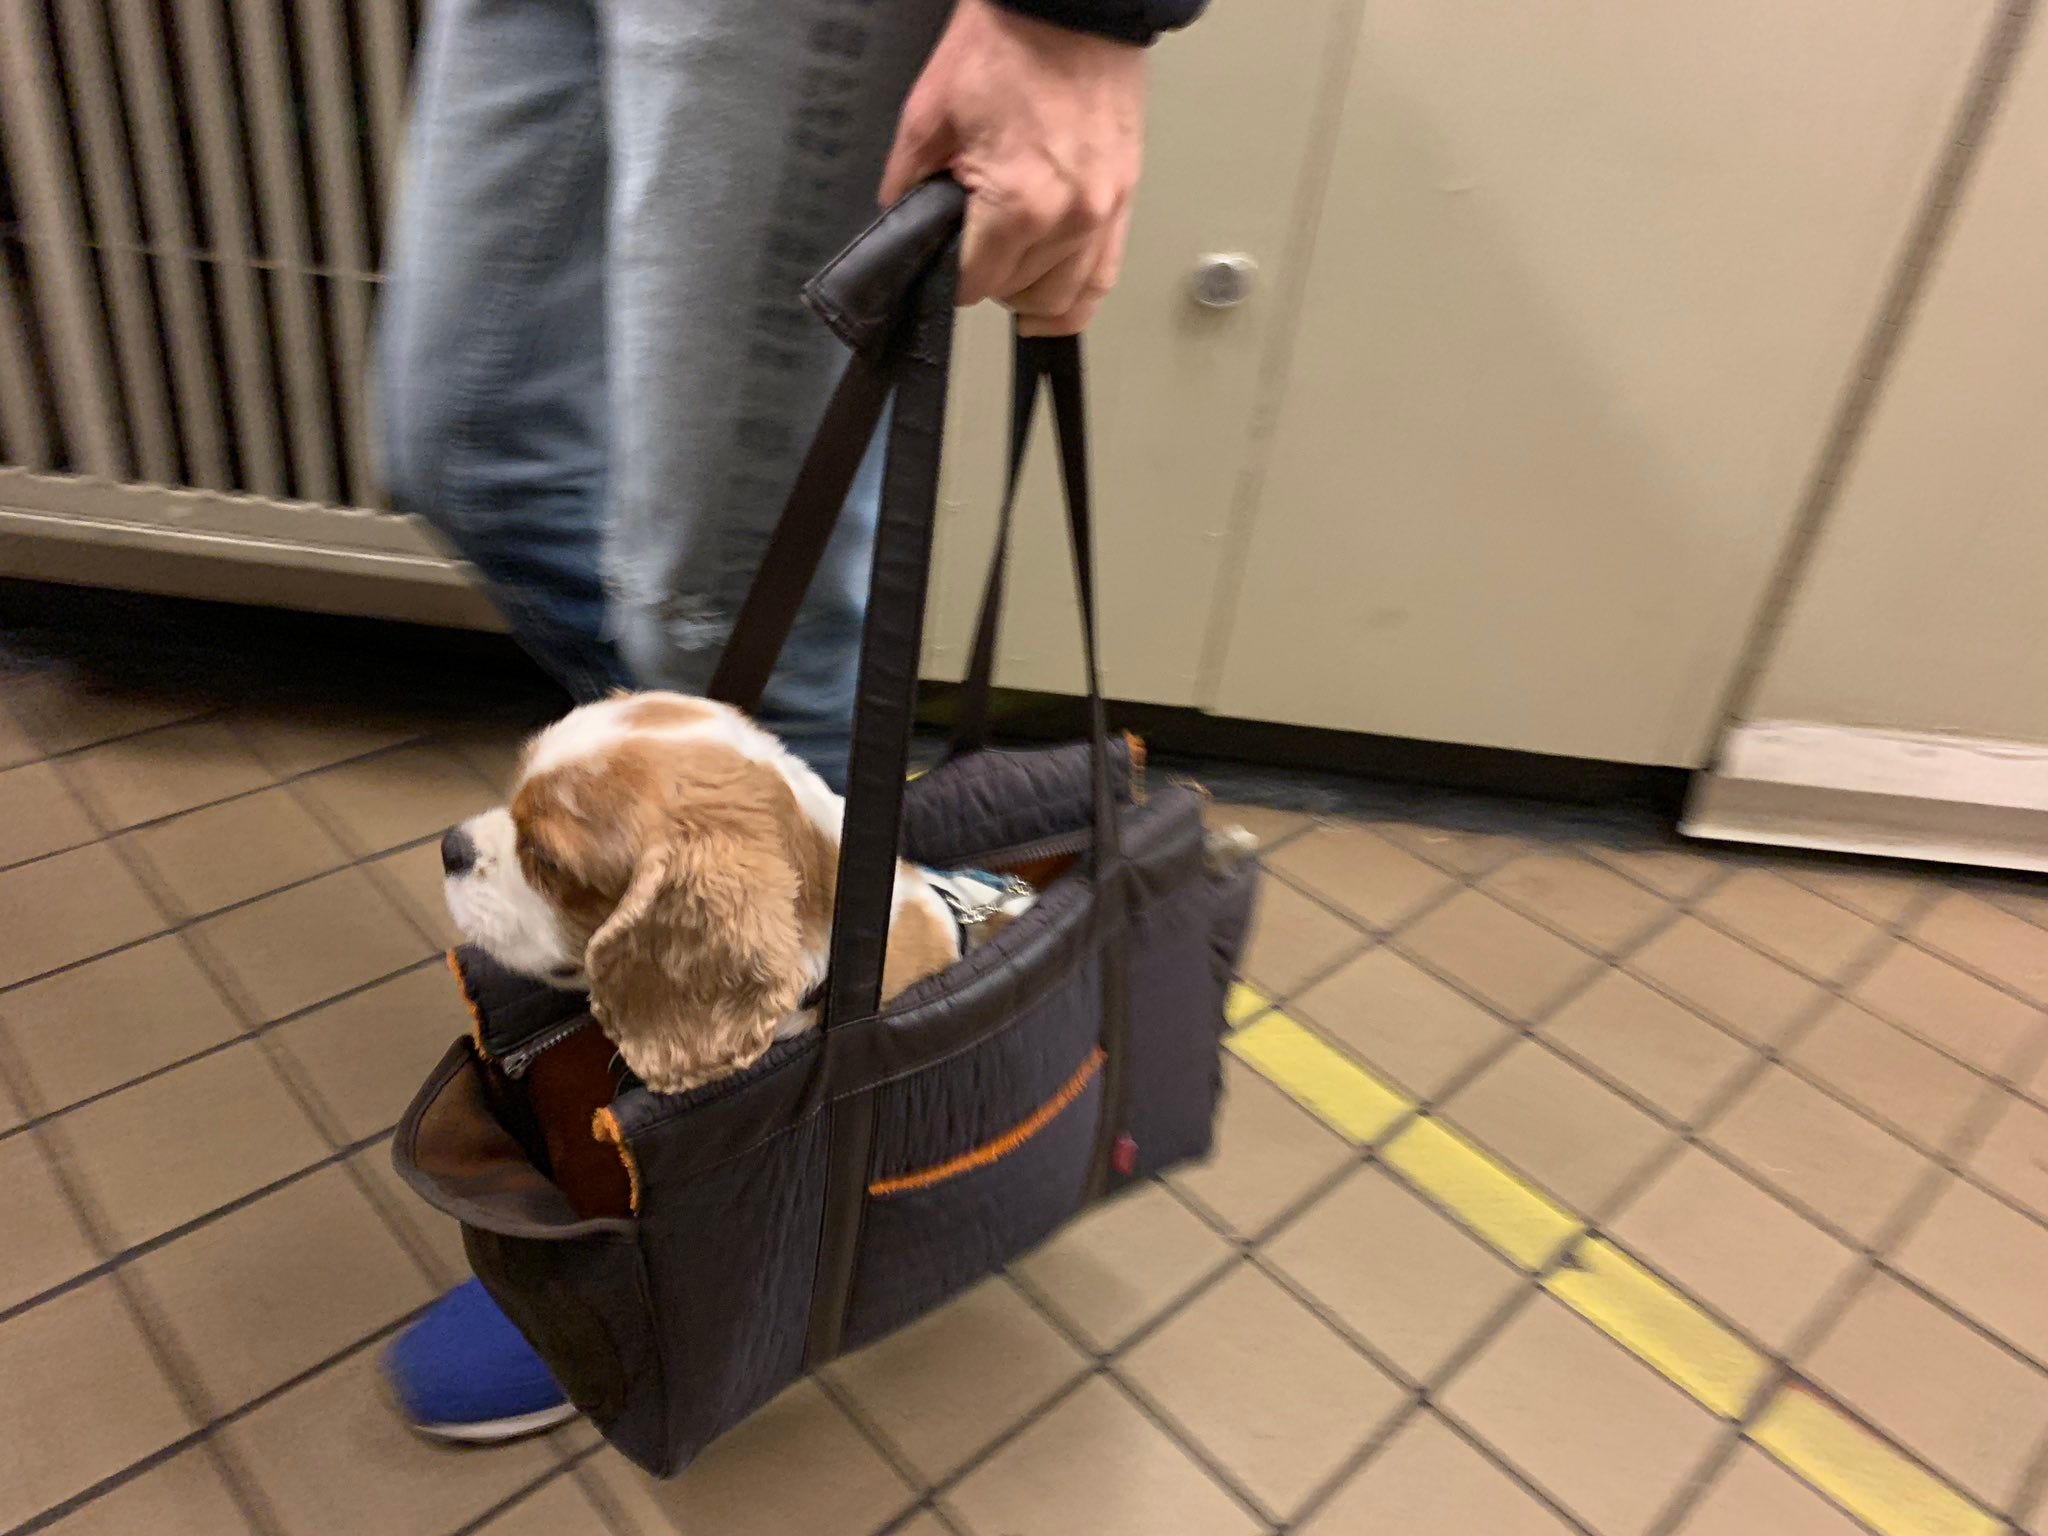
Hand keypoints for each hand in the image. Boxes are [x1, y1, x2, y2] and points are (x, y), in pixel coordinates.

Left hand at [881, 0, 1145, 335]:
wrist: (1071, 4)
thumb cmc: (1007, 43)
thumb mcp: (929, 111)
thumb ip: (907, 182)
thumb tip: (901, 221)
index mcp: (1019, 204)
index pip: (975, 285)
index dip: (948, 278)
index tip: (942, 261)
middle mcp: (1070, 219)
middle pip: (1019, 295)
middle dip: (989, 278)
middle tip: (971, 245)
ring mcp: (1105, 212)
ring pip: (1066, 300)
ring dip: (1031, 292)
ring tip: (1010, 266)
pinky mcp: (1125, 199)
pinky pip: (1104, 275)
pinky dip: (1077, 292)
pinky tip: (1054, 291)